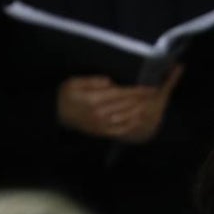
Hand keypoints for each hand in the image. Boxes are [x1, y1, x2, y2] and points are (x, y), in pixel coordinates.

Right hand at [57, 67, 183, 142]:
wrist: (55, 114)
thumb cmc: (66, 95)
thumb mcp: (74, 82)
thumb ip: (92, 82)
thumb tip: (110, 82)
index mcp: (94, 100)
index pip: (121, 94)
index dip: (138, 91)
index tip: (151, 87)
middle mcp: (100, 114)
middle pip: (127, 106)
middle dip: (143, 100)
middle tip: (157, 95)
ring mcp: (102, 125)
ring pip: (126, 118)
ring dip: (141, 112)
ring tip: (153, 105)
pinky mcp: (102, 132)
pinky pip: (120, 130)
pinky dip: (132, 125)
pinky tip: (140, 119)